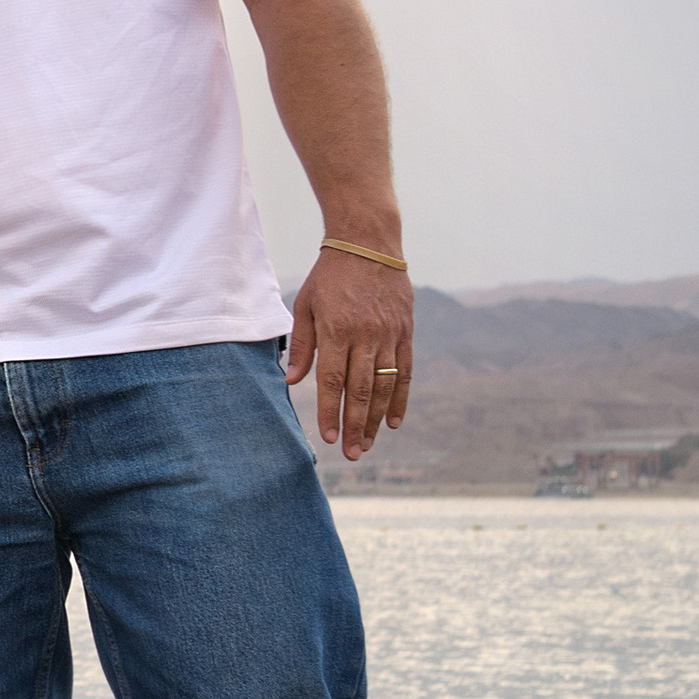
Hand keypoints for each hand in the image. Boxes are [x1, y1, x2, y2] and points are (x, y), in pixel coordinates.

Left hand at [286, 247, 413, 459]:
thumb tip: (292, 380)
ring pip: (385, 385)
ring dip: (377, 419)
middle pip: (361, 390)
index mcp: (336, 330)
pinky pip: (406, 371)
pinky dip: (402, 398)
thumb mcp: (306, 304)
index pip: (332, 380)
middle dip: (356, 425)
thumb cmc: (330, 275)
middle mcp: (365, 336)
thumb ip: (301, 344)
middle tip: (352, 453)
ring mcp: (389, 335)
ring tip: (369, 444)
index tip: (329, 437)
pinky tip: (396, 421)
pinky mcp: (405, 332)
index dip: (331, 410)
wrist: (369, 244)